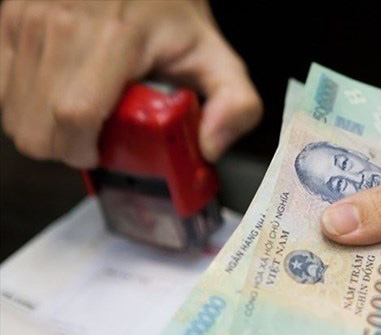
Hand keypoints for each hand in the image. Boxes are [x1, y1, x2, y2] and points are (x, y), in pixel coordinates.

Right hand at [0, 0, 260, 167]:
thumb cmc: (172, 14)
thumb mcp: (217, 57)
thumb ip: (236, 104)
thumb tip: (211, 147)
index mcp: (117, 37)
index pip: (75, 115)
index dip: (82, 149)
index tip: (102, 152)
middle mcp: (61, 23)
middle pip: (36, 126)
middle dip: (65, 149)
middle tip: (94, 138)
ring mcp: (27, 18)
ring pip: (10, 113)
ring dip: (43, 129)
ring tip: (80, 113)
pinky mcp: (7, 17)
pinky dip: (20, 106)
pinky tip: (52, 96)